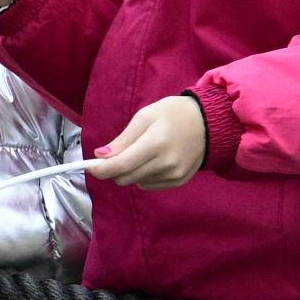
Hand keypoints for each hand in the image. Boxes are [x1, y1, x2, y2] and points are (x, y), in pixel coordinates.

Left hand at [91, 94, 207, 190]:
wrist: (209, 122)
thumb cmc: (172, 114)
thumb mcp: (144, 117)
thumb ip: (123, 139)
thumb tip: (101, 155)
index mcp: (156, 144)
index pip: (122, 165)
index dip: (101, 169)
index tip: (90, 166)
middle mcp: (167, 164)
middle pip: (126, 177)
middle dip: (114, 169)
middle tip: (116, 154)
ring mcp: (176, 174)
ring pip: (137, 182)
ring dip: (130, 172)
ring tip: (140, 153)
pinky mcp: (180, 181)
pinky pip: (150, 185)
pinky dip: (144, 176)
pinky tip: (152, 161)